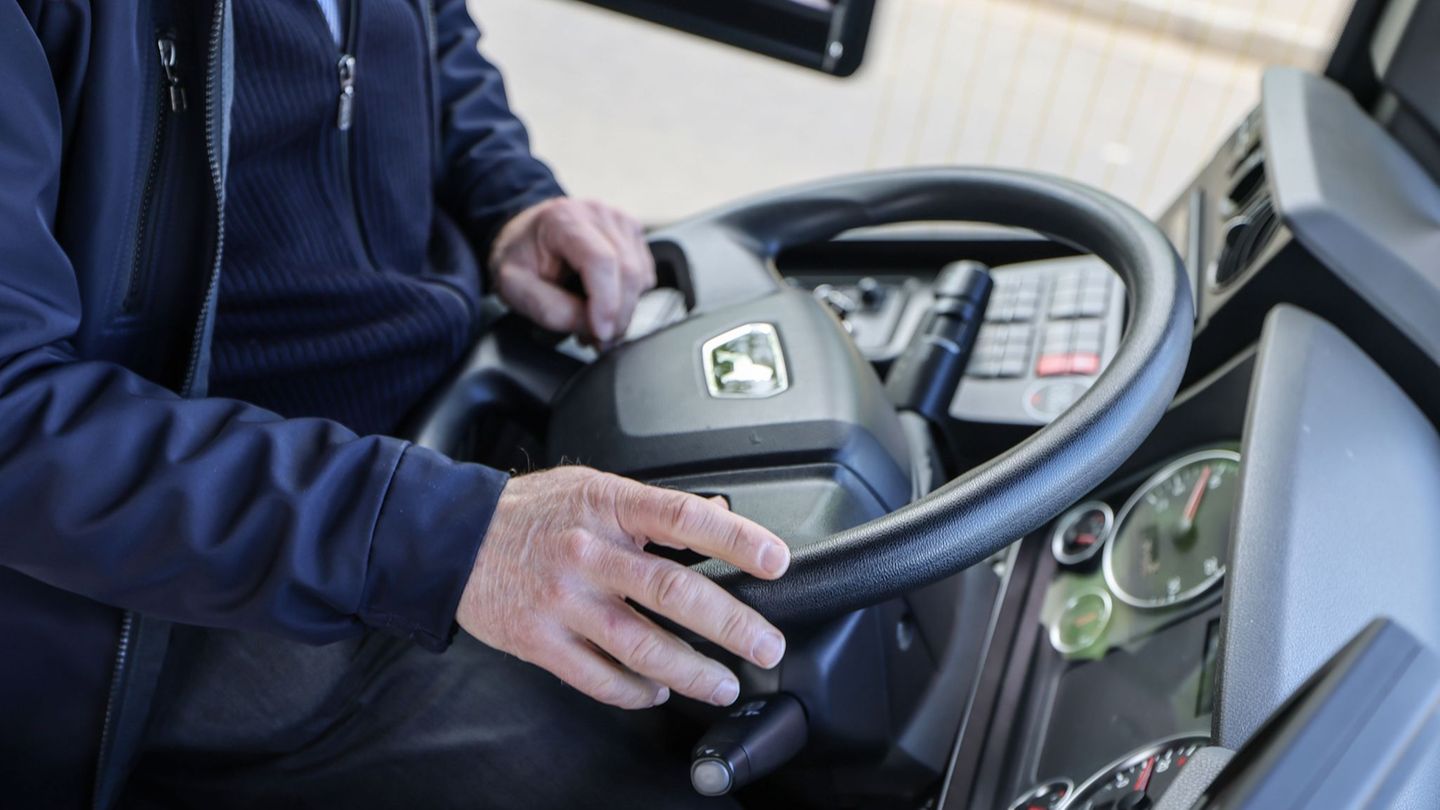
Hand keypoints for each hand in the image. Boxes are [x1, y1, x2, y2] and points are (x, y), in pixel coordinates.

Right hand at [457, 466, 789, 709]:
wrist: (451, 538)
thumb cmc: (529, 512)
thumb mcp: (591, 486)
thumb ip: (650, 505)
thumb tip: (716, 510)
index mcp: (607, 504)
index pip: (684, 517)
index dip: (736, 539)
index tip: (776, 560)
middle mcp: (587, 551)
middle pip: (672, 590)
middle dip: (730, 623)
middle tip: (766, 645)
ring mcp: (562, 599)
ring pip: (640, 644)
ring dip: (692, 671)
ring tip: (724, 684)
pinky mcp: (539, 640)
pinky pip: (598, 677)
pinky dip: (635, 691)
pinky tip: (658, 692)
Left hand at [488, 198, 656, 345]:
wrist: (526, 235)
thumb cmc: (520, 257)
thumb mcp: (514, 287)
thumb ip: (550, 309)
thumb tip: (591, 326)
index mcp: (565, 220)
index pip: (600, 261)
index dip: (607, 302)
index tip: (601, 333)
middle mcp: (598, 214)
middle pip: (627, 272)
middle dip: (617, 316)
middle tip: (598, 341)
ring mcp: (620, 222)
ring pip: (640, 278)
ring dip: (623, 312)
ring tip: (595, 323)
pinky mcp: (633, 235)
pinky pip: (644, 277)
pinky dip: (629, 299)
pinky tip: (604, 303)